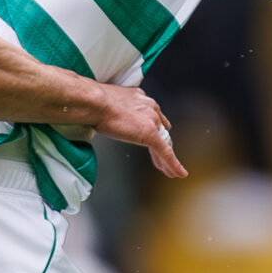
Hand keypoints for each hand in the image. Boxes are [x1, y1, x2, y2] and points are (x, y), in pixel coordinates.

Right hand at [59, 83, 186, 178]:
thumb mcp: (108, 103)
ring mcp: (152, 120)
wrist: (94, 101)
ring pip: (164, 144)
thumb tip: (104, 115)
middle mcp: (150, 107)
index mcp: (141, 98)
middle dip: (164, 146)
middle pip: (162, 131)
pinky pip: (166, 153)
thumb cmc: (93, 102)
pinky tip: (178, 174)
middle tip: (164, 159)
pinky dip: (173, 165)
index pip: (153, 118)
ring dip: (168, 160)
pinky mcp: (150, 134)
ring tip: (172, 172)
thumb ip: (114, 109)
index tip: (154, 137)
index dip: (155, 130)